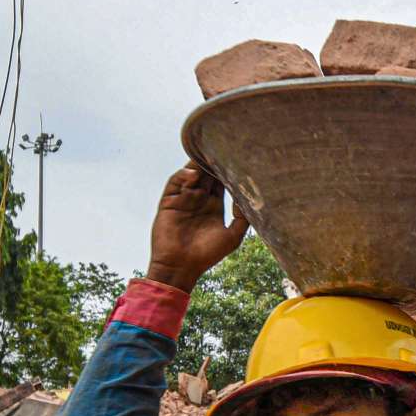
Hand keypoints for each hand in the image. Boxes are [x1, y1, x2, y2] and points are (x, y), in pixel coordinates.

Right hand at [148, 163, 249, 291]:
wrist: (181, 267)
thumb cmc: (208, 255)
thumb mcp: (232, 237)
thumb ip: (242, 218)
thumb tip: (247, 197)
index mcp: (213, 206)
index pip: (221, 182)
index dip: (228, 171)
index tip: (239, 160)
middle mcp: (199, 200)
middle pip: (207, 175)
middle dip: (213, 163)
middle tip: (223, 149)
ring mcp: (183, 199)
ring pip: (191, 175)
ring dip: (199, 165)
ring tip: (208, 155)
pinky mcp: (168, 201)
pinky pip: (175, 182)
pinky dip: (183, 175)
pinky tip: (194, 173)